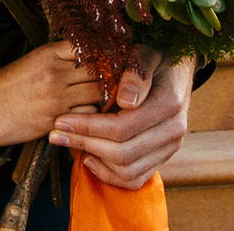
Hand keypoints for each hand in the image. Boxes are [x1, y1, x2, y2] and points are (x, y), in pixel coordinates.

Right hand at [0, 40, 105, 146]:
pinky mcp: (56, 119)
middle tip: (111, 81)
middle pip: (98, 70)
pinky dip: (92, 114)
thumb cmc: (4, 85)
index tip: (105, 61)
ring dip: (101, 96)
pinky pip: (88, 114)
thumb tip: (86, 60)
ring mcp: (56, 97)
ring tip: (99, 98)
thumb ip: (57, 59)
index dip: (100, 54)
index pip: (87, 47)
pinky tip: (86, 114)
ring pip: (97, 93)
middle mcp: (55, 73)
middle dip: (107, 75)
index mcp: (48, 54)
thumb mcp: (31, 61)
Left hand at [50, 49, 190, 187]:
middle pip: (123, 152)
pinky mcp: (162, 158)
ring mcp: (170, 148)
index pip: (123, 127)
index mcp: (169, 103)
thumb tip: (125, 100)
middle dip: (85, 143)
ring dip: (94, 159)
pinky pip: (135, 179)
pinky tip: (90, 159)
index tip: (61, 120)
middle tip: (56, 133)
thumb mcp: (146, 54)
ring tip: (71, 143)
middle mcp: (173, 131)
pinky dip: (110, 175)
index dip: (89, 126)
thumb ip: (136, 73)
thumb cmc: (155, 60)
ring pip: (127, 170)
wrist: (176, 71)